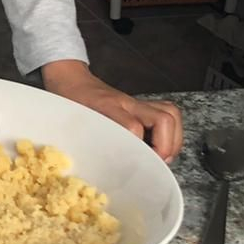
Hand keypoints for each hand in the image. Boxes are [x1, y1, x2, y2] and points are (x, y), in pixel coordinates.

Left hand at [42, 59, 182, 162]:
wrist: (71, 79)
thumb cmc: (69, 101)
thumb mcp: (71, 121)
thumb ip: (85, 139)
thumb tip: (99, 164)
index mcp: (107, 107)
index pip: (133, 126)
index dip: (139, 146)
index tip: (137, 163)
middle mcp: (128, 103)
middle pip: (164, 118)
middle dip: (166, 144)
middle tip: (157, 162)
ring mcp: (137, 103)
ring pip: (171, 114)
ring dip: (173, 138)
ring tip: (162, 156)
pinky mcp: (141, 106)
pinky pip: (167, 115)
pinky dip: (171, 132)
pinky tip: (160, 145)